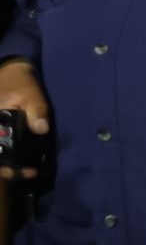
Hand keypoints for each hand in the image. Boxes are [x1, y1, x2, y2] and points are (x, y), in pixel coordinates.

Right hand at [0, 58, 47, 180]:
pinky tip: (25, 163)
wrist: (11, 71)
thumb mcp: (31, 93)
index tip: (25, 171)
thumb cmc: (20, 82)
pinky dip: (9, 158)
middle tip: (29, 173)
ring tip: (29, 172)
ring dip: (8, 166)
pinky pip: (2, 148)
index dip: (7, 166)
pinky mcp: (0, 130)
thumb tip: (42, 129)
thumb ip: (37, 110)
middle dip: (8, 169)